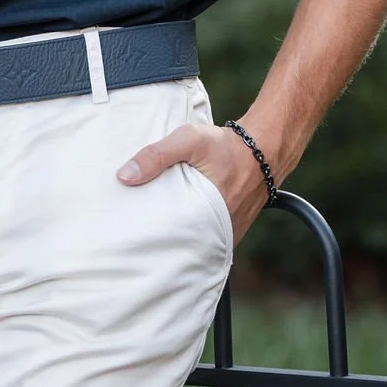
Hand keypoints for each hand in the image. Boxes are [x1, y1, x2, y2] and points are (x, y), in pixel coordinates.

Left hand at [116, 120, 269, 244]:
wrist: (262, 150)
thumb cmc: (225, 145)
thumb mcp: (189, 139)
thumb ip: (157, 155)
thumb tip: (124, 176)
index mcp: (206, 215)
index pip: (170, 241)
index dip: (149, 243)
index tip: (127, 240)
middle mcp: (218, 232)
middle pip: (180, 247)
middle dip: (158, 246)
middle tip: (132, 241)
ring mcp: (225, 235)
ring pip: (193, 245)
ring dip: (175, 241)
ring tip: (148, 236)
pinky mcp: (228, 231)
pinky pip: (205, 239)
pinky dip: (191, 235)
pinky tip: (173, 228)